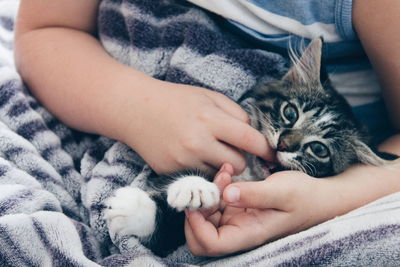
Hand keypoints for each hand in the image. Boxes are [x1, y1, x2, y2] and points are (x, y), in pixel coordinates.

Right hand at [121, 81, 272, 174]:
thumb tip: (253, 133)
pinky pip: (199, 178)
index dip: (266, 149)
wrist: (135, 109)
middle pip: (238, 164)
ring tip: (209, 150)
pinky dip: (202, 170)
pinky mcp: (170, 172)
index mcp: (210, 119)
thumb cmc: (175, 100)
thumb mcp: (208, 96)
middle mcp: (197, 143)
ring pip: (219, 174)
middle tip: (230, 148)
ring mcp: (183, 160)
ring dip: (221, 165)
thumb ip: (235, 113)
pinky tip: (191, 156)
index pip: (250, 140)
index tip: (273, 154)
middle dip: (240, 158)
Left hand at [185, 168, 330, 256]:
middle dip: (197, 209)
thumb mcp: (283, 191)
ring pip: (206, 215)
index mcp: (249, 233)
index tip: (198, 201)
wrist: (319, 197)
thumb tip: (226, 194)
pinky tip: (227, 173)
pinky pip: (217, 201)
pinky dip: (216, 187)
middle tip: (208, 185)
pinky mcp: (239, 207)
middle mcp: (239, 230)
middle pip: (200, 234)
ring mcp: (237, 219)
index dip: (196, 226)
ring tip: (223, 173)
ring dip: (208, 194)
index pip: (210, 243)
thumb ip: (255, 194)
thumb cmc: (305, 197)